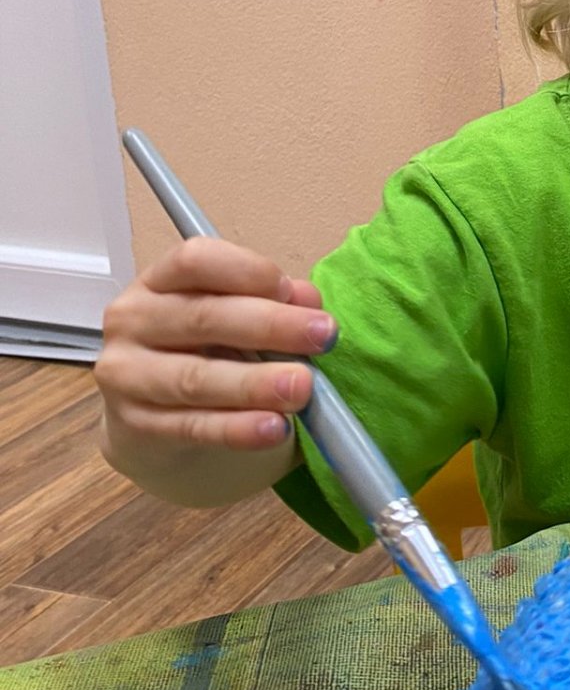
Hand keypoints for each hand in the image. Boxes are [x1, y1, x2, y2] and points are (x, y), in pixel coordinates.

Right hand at [96, 239, 335, 474]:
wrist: (151, 419)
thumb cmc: (200, 352)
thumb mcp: (231, 319)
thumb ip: (270, 303)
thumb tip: (308, 300)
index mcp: (158, 282)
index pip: (196, 261)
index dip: (248, 271)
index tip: (291, 291)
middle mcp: (133, 321)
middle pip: (204, 317)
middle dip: (272, 325)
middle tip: (323, 336)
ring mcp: (126, 375)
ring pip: (196, 378)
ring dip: (255, 383)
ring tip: (302, 388)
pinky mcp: (134, 425)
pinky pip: (192, 427)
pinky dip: (237, 428)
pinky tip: (273, 427)